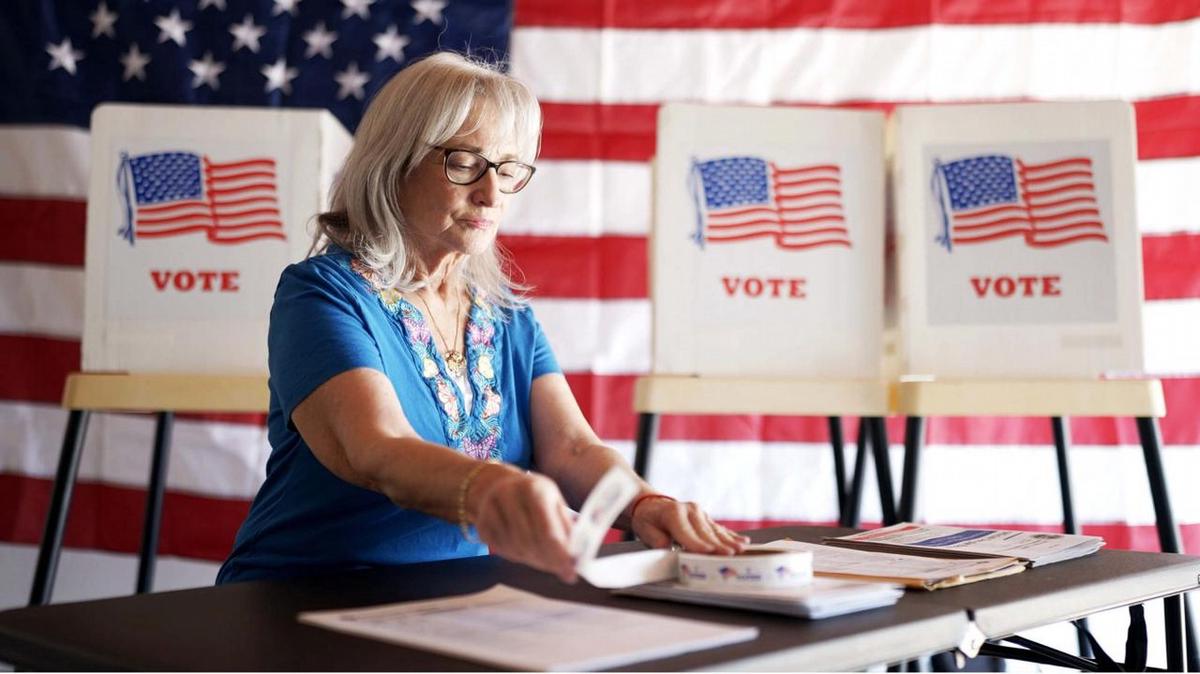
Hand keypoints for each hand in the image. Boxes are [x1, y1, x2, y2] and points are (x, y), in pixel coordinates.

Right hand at [468, 465, 577, 582]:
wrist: (496, 483)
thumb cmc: (533, 495)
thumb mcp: (554, 501)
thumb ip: (566, 528)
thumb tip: (577, 560)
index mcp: (534, 489)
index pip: (547, 531)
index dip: (560, 555)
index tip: (571, 572)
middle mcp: (509, 496)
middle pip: (530, 543)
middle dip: (548, 562)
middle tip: (560, 570)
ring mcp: (491, 510)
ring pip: (515, 550)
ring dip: (534, 561)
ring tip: (545, 560)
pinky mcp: (481, 524)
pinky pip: (502, 550)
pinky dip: (517, 557)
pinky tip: (526, 552)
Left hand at [630, 497, 749, 554]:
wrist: (651, 505)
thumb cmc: (648, 520)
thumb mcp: (646, 531)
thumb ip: (659, 542)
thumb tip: (672, 551)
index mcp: (673, 513)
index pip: (687, 533)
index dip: (699, 544)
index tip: (710, 552)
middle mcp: (689, 510)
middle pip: (705, 532)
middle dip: (719, 545)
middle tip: (731, 554)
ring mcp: (699, 512)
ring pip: (715, 530)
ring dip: (729, 541)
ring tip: (741, 549)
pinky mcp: (705, 517)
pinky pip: (719, 528)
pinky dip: (731, 536)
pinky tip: (743, 540)